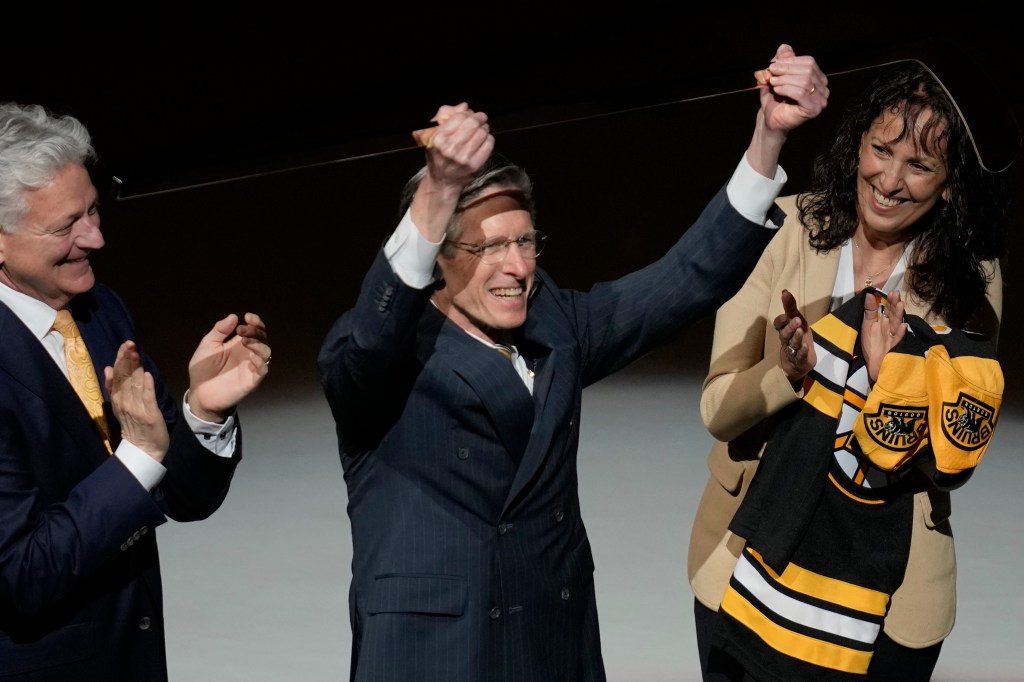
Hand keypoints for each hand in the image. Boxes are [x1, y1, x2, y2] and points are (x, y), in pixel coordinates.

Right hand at [105, 340, 169, 461]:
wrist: (143, 450)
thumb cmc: (135, 426)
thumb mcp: (121, 406)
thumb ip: (115, 388)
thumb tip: (108, 368)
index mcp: (118, 399)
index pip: (118, 376)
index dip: (120, 360)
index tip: (124, 345)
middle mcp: (124, 403)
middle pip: (124, 378)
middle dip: (126, 360)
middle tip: (129, 344)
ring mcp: (136, 409)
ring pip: (134, 385)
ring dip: (135, 368)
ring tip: (136, 353)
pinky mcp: (149, 416)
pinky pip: (147, 399)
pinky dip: (146, 387)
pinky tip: (146, 375)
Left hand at [186, 312, 270, 422]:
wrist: (198, 392)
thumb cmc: (203, 368)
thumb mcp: (208, 345)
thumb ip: (219, 331)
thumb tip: (234, 316)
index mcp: (239, 343)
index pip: (254, 329)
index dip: (255, 322)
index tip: (247, 317)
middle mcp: (248, 353)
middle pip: (262, 338)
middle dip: (255, 331)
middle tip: (241, 331)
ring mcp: (251, 367)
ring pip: (266, 353)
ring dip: (259, 345)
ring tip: (246, 342)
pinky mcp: (251, 381)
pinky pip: (263, 370)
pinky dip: (260, 362)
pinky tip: (251, 357)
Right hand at [410, 103, 494, 241]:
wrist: (443, 181)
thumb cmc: (438, 156)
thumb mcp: (433, 135)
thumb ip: (446, 117)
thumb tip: (465, 106)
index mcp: (438, 139)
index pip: (459, 117)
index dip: (468, 113)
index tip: (470, 114)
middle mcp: (450, 148)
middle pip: (473, 123)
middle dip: (479, 118)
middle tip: (481, 118)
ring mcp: (463, 158)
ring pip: (482, 132)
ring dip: (484, 128)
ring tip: (482, 130)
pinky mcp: (475, 165)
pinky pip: (488, 144)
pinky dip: (489, 139)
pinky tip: (484, 141)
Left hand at [758, 43, 828, 134]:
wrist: (771, 119)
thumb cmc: (775, 99)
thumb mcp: (778, 76)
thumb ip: (783, 61)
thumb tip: (784, 47)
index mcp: (818, 77)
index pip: (809, 62)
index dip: (791, 61)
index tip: (774, 64)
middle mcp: (823, 88)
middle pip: (808, 70)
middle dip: (787, 69)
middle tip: (772, 72)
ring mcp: (821, 100)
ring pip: (805, 81)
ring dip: (785, 79)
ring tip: (773, 82)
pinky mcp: (813, 109)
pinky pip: (801, 93)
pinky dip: (787, 89)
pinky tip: (778, 90)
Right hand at [773, 288, 815, 385]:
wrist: (800, 362)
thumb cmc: (798, 337)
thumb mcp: (796, 320)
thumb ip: (790, 307)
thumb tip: (784, 291)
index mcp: (785, 330)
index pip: (778, 325)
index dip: (781, 320)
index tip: (786, 315)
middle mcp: (787, 340)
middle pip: (785, 334)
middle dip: (790, 327)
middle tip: (796, 320)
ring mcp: (793, 351)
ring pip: (792, 344)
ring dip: (796, 337)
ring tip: (800, 331)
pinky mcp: (800, 360)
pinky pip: (800, 356)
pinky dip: (802, 351)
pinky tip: (805, 346)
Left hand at [861, 290, 905, 381]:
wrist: (874, 365)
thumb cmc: (872, 345)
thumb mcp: (868, 326)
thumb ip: (870, 311)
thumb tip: (868, 295)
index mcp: (885, 322)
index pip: (889, 309)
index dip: (889, 301)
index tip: (891, 291)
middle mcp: (891, 328)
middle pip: (894, 315)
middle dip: (895, 305)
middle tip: (896, 294)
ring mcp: (893, 338)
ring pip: (897, 325)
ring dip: (899, 315)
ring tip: (900, 305)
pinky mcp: (894, 348)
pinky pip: (898, 340)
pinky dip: (901, 333)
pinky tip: (903, 326)